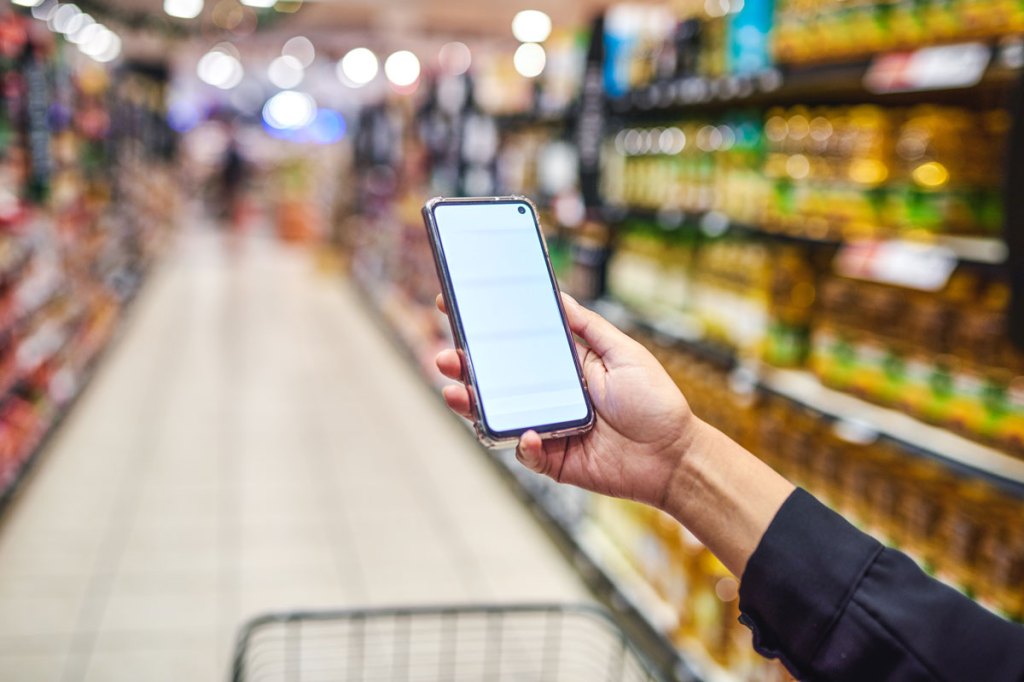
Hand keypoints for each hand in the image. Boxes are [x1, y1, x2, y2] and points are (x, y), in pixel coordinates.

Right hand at [435, 293, 698, 510]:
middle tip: (444, 356)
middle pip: (496, 379)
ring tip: (454, 391)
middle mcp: (548, 394)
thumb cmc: (655, 403)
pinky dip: (522, 443)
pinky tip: (526, 433)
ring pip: (499, 414)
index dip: (484, 327)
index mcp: (563, 365)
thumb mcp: (624, 353)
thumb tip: (557, 296)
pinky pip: (526, 451)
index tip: (453, 305)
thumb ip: (588, 328)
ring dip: (473, 403)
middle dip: (464, 367)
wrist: (675, 456)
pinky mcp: (552, 459)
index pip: (515, 342)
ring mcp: (546, 426)